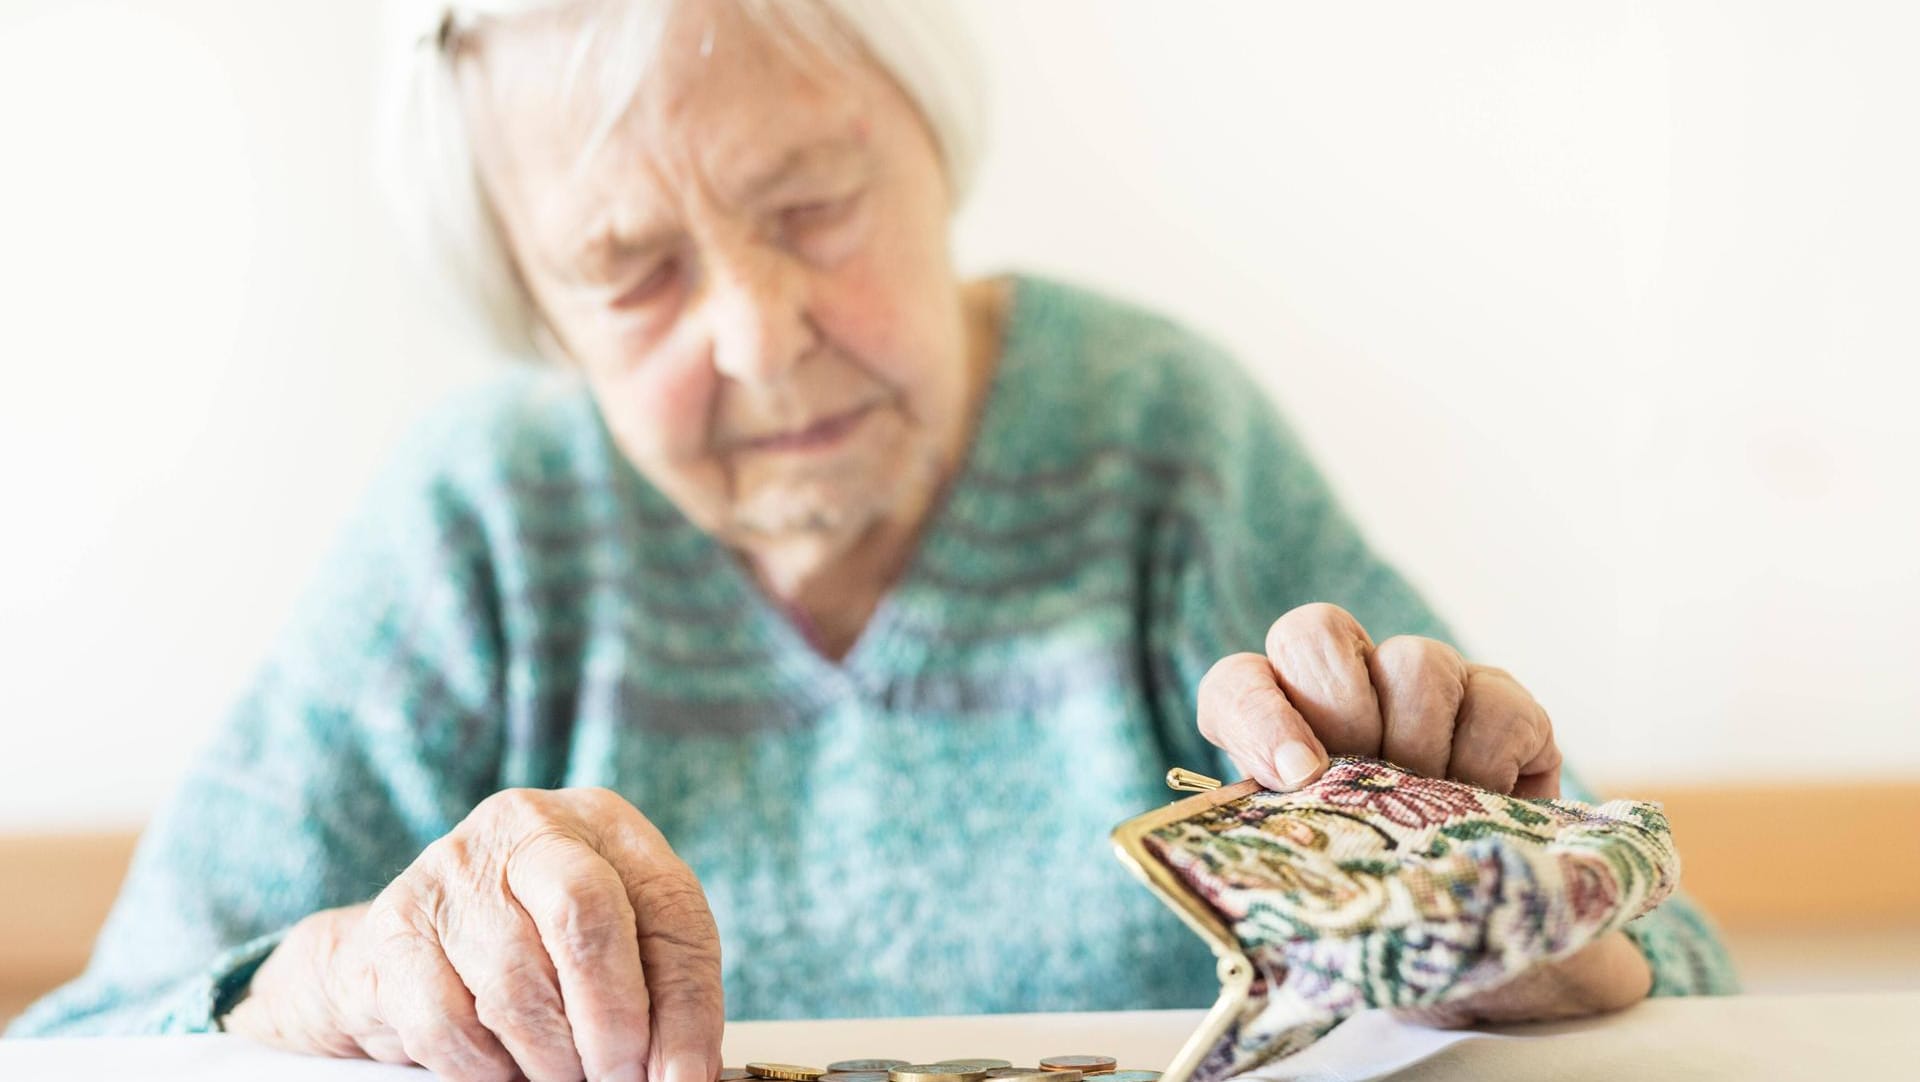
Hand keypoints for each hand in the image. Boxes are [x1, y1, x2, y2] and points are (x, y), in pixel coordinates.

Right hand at [226, 787, 722, 1081]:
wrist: (413, 940)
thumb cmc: (539, 940)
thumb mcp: (618, 943)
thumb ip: (661, 994)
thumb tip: (681, 1075)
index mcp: (603, 823)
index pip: (671, 906)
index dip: (688, 1006)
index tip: (683, 1076)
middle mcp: (528, 828)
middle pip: (584, 919)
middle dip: (612, 1023)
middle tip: (619, 1078)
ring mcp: (452, 871)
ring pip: (517, 987)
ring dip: (551, 1060)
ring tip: (562, 1074)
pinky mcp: (396, 929)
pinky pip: (448, 1025)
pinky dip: (486, 1069)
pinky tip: (503, 1067)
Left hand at [1197, 603, 1652, 1023]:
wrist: (1478, 923)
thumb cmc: (1378, 895)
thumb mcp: (1321, 878)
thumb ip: (1291, 846)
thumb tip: (1280, 846)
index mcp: (1277, 726)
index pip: (1237, 685)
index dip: (1258, 717)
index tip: (1293, 775)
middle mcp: (1347, 685)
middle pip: (1316, 635)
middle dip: (1342, 711)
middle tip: (1370, 783)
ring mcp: (1427, 684)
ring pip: (1415, 660)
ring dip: (1421, 744)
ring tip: (1429, 814)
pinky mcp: (1504, 703)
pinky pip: (1495, 701)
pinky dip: (1489, 762)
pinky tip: (1483, 804)